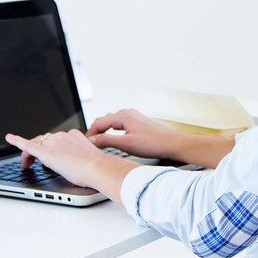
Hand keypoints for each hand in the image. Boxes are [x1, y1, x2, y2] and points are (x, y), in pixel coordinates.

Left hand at [5, 130, 139, 201]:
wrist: (98, 168)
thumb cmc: (98, 169)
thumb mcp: (90, 160)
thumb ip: (83, 159)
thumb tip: (83, 167)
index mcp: (74, 136)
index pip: (56, 139)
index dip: (49, 147)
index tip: (49, 154)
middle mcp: (62, 136)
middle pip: (43, 141)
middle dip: (37, 152)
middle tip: (33, 164)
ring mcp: (53, 143)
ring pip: (36, 145)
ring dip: (30, 155)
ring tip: (27, 166)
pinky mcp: (46, 153)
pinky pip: (28, 145)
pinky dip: (17, 141)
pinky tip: (9, 138)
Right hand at [87, 108, 234, 167]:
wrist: (172, 144)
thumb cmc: (153, 144)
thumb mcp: (126, 144)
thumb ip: (106, 141)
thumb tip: (92, 141)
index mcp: (123, 116)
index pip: (99, 122)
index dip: (90, 133)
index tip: (85, 144)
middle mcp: (127, 113)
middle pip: (104, 120)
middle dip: (95, 131)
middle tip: (88, 143)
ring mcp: (133, 116)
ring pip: (111, 121)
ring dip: (103, 130)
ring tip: (97, 142)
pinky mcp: (137, 122)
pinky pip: (119, 123)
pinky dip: (112, 130)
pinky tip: (112, 138)